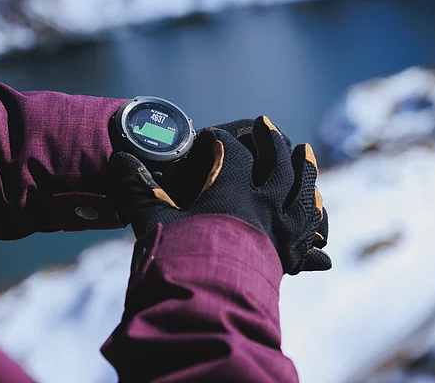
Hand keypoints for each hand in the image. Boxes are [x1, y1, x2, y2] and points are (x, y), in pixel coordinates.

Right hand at [108, 116, 330, 274]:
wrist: (207, 310)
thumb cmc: (178, 261)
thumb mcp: (152, 221)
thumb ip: (137, 188)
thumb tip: (118, 159)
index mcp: (232, 190)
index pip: (232, 150)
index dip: (220, 138)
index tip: (210, 135)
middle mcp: (263, 204)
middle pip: (276, 161)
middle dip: (270, 139)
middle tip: (266, 124)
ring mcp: (281, 229)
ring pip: (302, 189)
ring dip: (304, 167)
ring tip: (304, 151)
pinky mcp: (289, 255)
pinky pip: (309, 226)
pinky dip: (314, 213)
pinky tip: (316, 209)